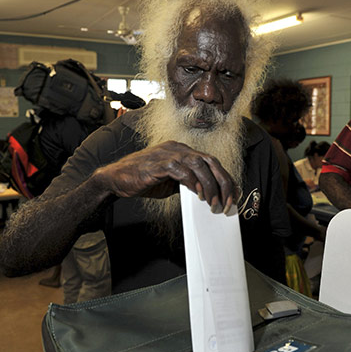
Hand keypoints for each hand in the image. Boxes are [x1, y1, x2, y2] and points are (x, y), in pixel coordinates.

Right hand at [94, 141, 238, 212]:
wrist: (117, 179)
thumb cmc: (143, 179)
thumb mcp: (171, 182)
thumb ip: (188, 183)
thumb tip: (207, 195)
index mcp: (182, 151)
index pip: (211, 162)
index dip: (225, 178)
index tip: (233, 194)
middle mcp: (178, 148)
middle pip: (210, 161)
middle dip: (223, 182)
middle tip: (227, 202)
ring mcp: (168, 153)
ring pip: (199, 165)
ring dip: (210, 186)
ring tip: (212, 203)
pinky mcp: (159, 163)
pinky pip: (182, 170)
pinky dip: (193, 182)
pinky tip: (197, 194)